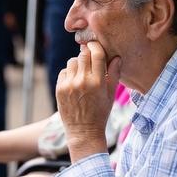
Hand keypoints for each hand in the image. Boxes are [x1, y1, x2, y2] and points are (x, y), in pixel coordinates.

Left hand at [55, 41, 119, 157]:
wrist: (83, 131)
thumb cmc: (100, 113)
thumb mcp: (111, 95)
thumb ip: (114, 74)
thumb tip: (117, 57)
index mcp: (98, 82)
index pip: (97, 54)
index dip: (96, 46)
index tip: (95, 45)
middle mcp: (83, 81)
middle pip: (83, 54)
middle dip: (87, 53)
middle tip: (90, 58)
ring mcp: (69, 85)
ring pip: (72, 61)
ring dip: (78, 64)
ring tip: (83, 73)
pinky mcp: (59, 89)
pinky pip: (64, 71)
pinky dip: (69, 73)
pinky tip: (74, 82)